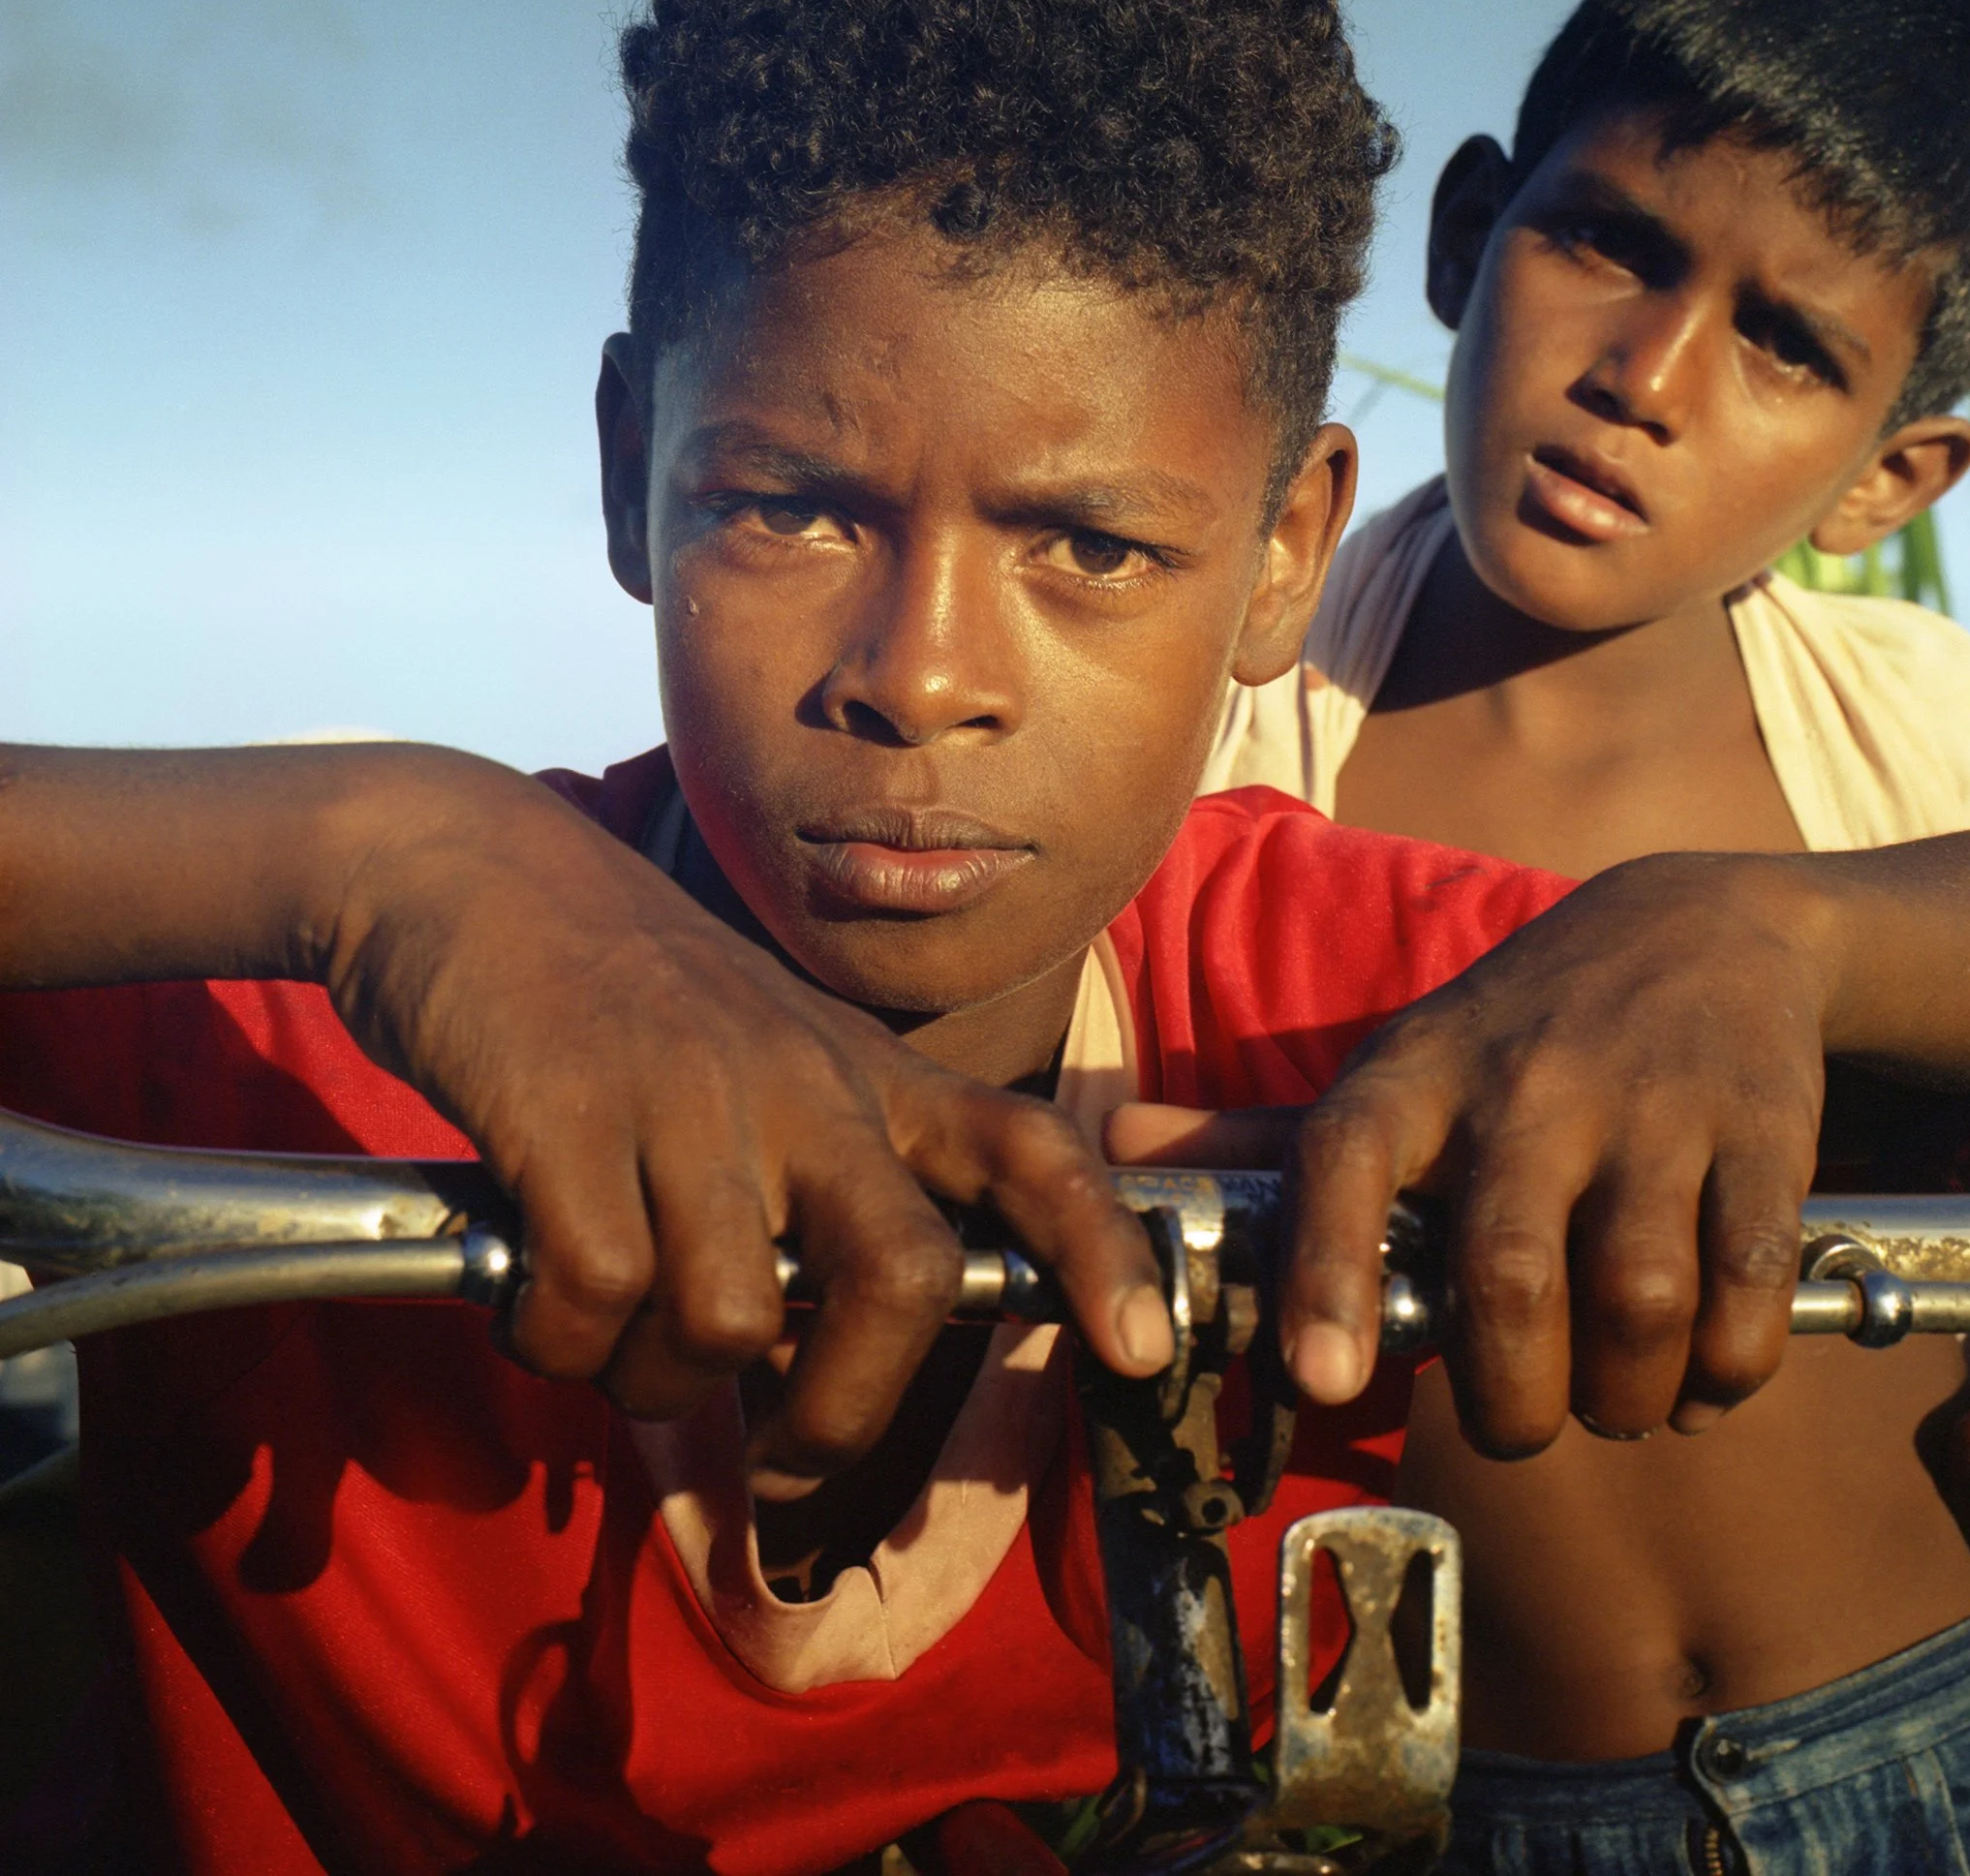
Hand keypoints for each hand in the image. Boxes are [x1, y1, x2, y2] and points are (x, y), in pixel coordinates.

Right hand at [322, 754, 1169, 1480]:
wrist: (469, 865)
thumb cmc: (621, 993)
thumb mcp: (762, 1060)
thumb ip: (807, 1194)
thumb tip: (805, 1370)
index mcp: (865, 1073)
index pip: (1028, 1149)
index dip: (1100, 1248)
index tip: (1142, 1346)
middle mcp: (804, 1084)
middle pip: (904, 1278)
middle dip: (848, 1410)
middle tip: (782, 1462)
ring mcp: (694, 1095)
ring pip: (732, 1323)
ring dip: (656, 1375)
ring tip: (603, 1329)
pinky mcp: (573, 1117)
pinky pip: (597, 1302)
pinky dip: (556, 1341)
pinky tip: (527, 1295)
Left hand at [1194, 855, 1825, 1457]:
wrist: (1707, 922)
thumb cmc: (1523, 1026)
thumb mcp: (1401, 1059)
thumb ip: (1268, 1133)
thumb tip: (1112, 1143)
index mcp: (1418, 1075)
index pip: (1347, 1157)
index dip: (1326, 1273)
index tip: (1323, 1381)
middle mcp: (1529, 1087)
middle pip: (1506, 1275)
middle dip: (1512, 1399)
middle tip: (1522, 1422)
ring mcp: (1651, 1108)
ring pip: (1635, 1299)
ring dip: (1625, 1395)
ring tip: (1616, 1401)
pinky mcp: (1761, 1134)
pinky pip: (1749, 1290)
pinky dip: (1730, 1367)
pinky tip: (1706, 1372)